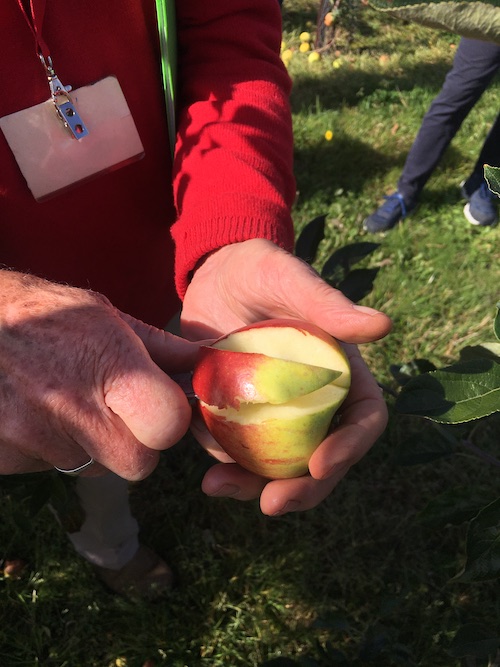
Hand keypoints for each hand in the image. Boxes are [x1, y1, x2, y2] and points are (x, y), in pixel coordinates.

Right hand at [0, 272, 199, 478]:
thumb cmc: (37, 312)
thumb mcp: (100, 314)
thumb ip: (157, 346)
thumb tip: (203, 361)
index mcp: (109, 363)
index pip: (168, 425)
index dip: (169, 420)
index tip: (159, 405)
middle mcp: (74, 405)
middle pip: (137, 462)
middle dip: (136, 444)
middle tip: (116, 411)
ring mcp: (35, 436)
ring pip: (94, 467)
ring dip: (91, 444)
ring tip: (65, 400)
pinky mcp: (6, 456)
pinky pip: (50, 466)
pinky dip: (52, 447)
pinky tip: (37, 411)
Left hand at [181, 239, 391, 514]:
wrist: (213, 276)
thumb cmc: (258, 269)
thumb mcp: (287, 279)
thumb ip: (327, 303)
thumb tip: (383, 325)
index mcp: (340, 373)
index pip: (363, 420)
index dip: (350, 448)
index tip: (321, 464)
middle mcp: (313, 401)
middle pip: (322, 458)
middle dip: (302, 488)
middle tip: (271, 504)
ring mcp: (275, 413)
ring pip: (277, 465)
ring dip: (252, 485)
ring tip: (217, 488)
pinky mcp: (239, 415)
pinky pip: (235, 450)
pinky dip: (221, 461)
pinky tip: (201, 457)